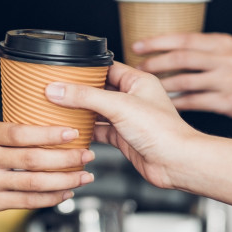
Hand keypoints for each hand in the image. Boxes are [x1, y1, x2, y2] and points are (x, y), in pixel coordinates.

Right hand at [0, 120, 94, 213]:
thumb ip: (4, 132)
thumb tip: (43, 125)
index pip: (21, 133)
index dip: (50, 134)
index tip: (72, 133)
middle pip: (33, 159)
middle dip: (66, 158)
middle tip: (88, 154)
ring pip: (34, 183)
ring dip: (64, 180)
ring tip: (84, 176)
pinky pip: (26, 202)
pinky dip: (49, 198)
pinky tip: (65, 192)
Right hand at [45, 62, 198, 189]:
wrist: (176, 163)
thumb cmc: (162, 131)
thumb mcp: (119, 106)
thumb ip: (86, 97)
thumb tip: (58, 89)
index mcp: (138, 81)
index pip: (106, 67)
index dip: (85, 68)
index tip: (64, 70)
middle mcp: (133, 98)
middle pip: (99, 90)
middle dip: (79, 91)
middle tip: (56, 90)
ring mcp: (128, 119)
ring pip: (97, 111)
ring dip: (80, 112)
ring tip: (58, 109)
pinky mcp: (124, 138)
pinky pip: (100, 131)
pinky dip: (86, 131)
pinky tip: (73, 131)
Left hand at [133, 33, 231, 123]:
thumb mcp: (231, 50)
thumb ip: (204, 48)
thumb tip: (168, 48)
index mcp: (222, 43)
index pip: (184, 38)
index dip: (157, 41)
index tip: (137, 45)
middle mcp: (224, 60)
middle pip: (181, 58)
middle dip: (154, 63)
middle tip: (137, 68)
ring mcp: (226, 81)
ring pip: (184, 81)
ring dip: (161, 84)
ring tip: (146, 87)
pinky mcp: (227, 102)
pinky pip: (194, 102)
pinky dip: (176, 103)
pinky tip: (164, 103)